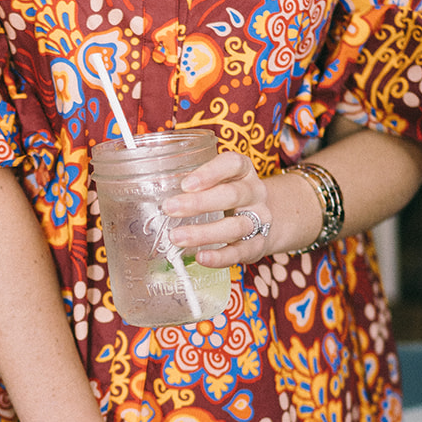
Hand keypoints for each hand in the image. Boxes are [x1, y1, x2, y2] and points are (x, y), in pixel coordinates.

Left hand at [162, 149, 271, 265]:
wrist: (271, 219)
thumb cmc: (230, 197)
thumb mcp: (219, 182)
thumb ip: (193, 184)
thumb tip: (150, 187)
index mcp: (243, 171)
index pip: (233, 164)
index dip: (210, 172)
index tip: (186, 183)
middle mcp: (254, 193)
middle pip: (231, 195)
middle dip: (198, 203)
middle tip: (169, 209)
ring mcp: (259, 219)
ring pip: (235, 226)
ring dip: (203, 233)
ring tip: (176, 237)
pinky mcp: (257, 245)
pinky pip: (240, 252)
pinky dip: (220, 257)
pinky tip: (201, 257)